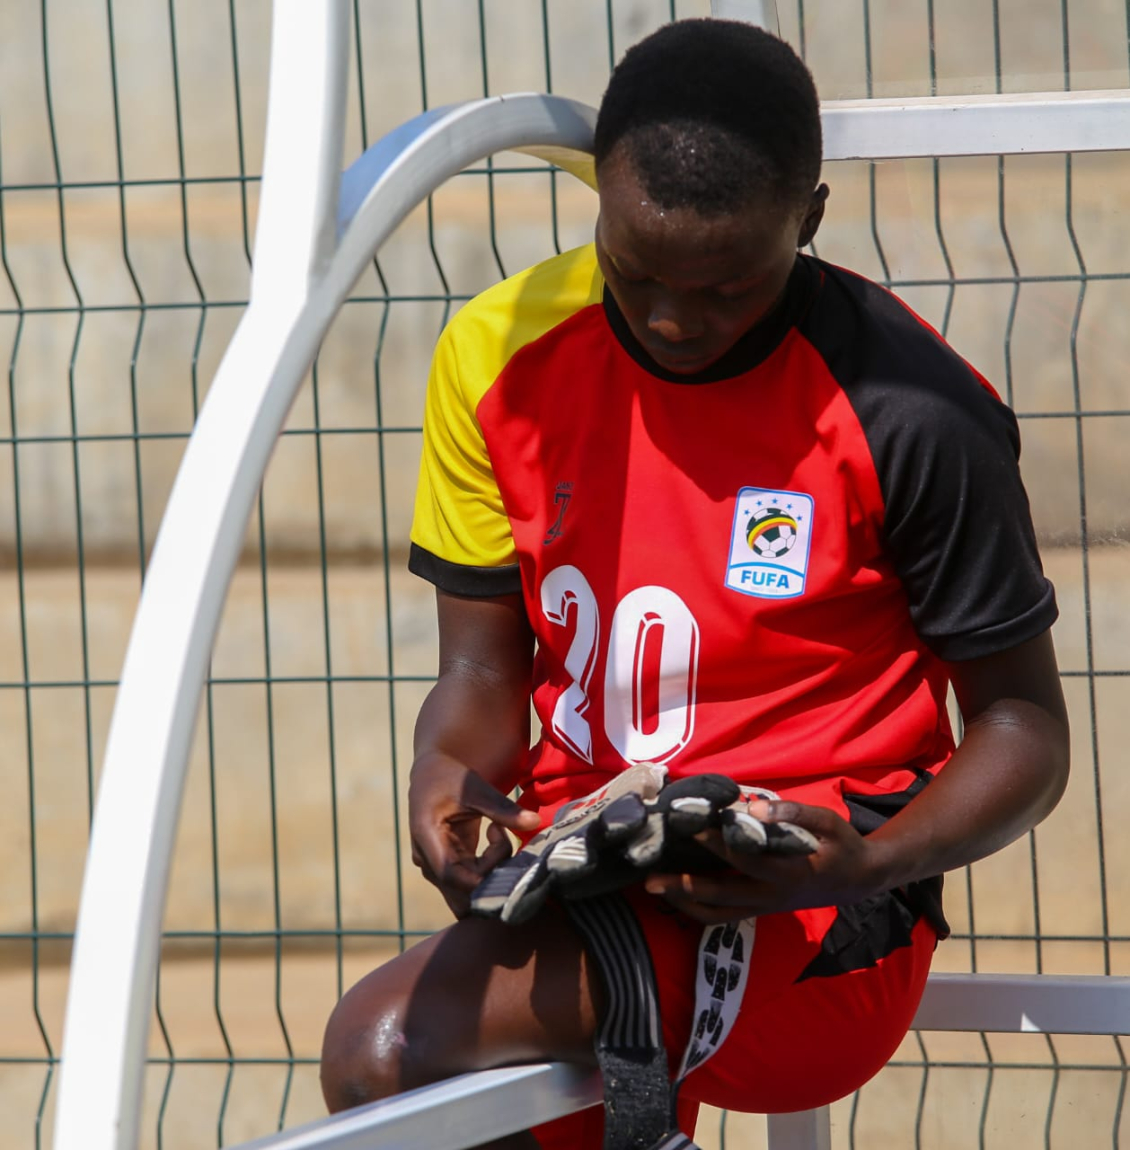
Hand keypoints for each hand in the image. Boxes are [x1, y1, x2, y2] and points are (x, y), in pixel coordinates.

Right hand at [408, 751, 540, 917]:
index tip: (507, 852)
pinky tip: (496, 834)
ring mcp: (438, 867)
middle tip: (507, 846)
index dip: (483, 876)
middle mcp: (427, 860)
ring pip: (469, 892)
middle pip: (461, 895)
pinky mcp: (451, 865)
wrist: (433, 774)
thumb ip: (503, 808)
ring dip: (492, 872)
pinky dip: (491, 865)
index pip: (452, 875)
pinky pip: (473, 881)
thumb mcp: (476, 789)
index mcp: (426, 837)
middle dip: (490, 881)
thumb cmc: (451, 777)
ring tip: (500, 833)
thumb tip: (535, 822)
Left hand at [643, 799, 882, 923]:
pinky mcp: (758, 910)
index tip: (691, 827)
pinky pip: (723, 915)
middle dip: (683, 887)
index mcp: (789, 874)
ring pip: (717, 914)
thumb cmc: (842, 845)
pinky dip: (696, 908)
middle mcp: (771, 897)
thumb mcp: (829, 822)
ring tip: (654, 889)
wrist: (858, 880)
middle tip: (648, 879)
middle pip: (720, 897)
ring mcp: (763, 907)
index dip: (717, 844)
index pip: (745, 860)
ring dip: (683, 903)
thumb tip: (753, 807)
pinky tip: (675, 894)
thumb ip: (794, 813)